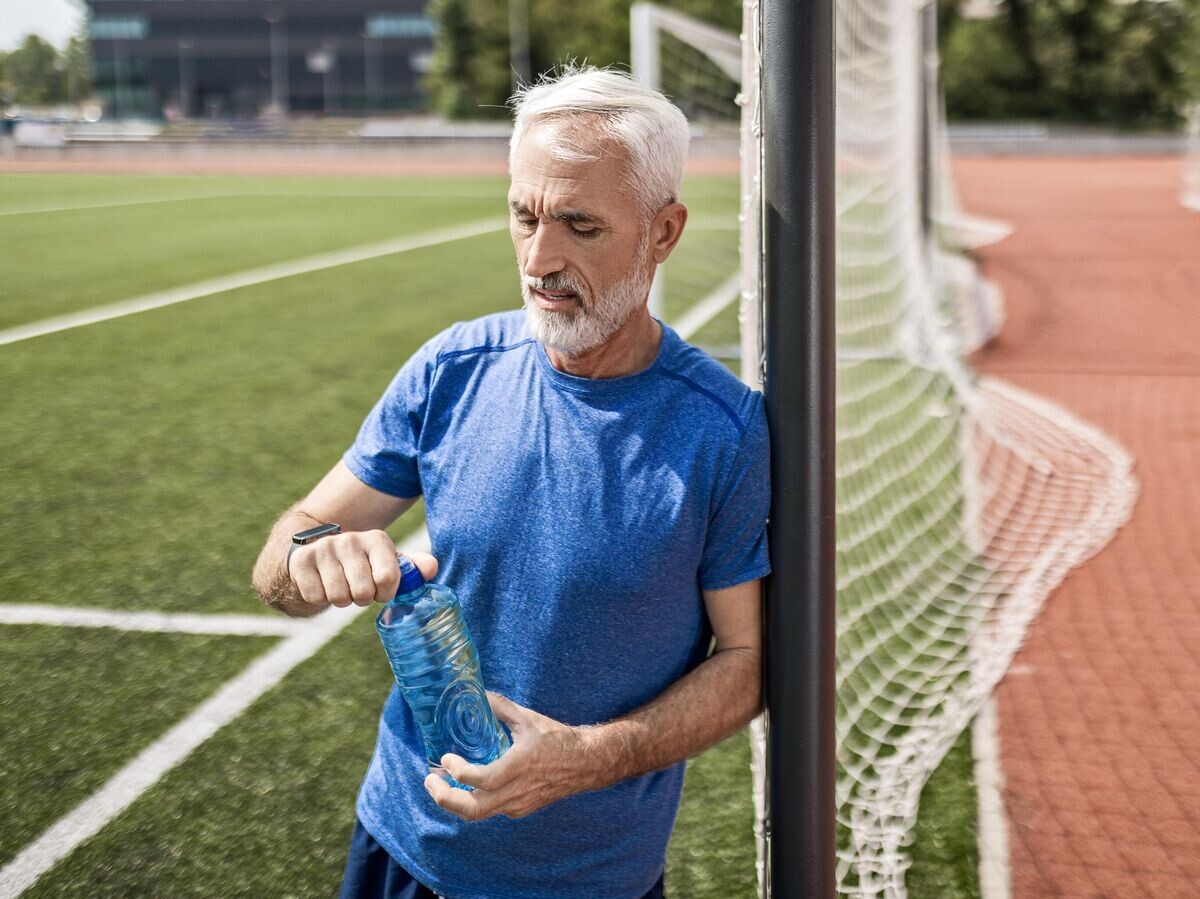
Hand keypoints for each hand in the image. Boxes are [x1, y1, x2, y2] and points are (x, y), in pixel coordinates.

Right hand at [287, 529, 437, 609]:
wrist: (316, 553)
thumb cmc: (361, 564)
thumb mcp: (387, 563)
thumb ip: (413, 568)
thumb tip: (433, 567)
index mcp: (377, 539)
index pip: (387, 578)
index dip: (385, 593)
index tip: (380, 588)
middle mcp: (351, 539)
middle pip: (362, 592)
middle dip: (361, 599)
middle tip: (357, 589)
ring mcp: (324, 548)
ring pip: (338, 597)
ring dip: (340, 600)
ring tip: (340, 585)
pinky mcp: (300, 560)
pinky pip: (315, 597)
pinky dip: (319, 599)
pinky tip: (322, 584)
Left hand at [423, 693, 599, 820]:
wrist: (584, 763)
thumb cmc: (557, 739)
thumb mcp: (528, 718)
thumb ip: (500, 707)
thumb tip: (477, 693)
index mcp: (521, 765)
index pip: (483, 780)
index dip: (459, 772)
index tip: (445, 758)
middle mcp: (517, 790)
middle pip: (473, 809)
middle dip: (445, 798)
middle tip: (430, 782)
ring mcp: (518, 804)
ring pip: (478, 814)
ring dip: (453, 801)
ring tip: (438, 785)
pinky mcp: (519, 809)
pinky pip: (490, 810)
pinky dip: (471, 800)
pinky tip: (463, 786)